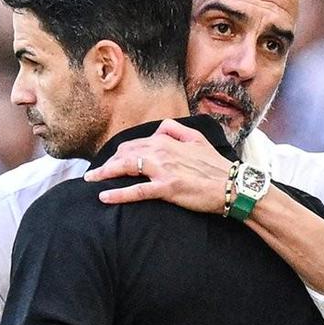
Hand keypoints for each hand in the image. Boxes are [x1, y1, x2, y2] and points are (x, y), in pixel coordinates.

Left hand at [85, 119, 231, 213]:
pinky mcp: (166, 188)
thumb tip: (159, 128)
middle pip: (125, 153)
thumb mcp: (198, 138)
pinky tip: (104, 197)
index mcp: (168, 140)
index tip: (110, 160)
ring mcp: (163, 169)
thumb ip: (176, 129)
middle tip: (95, 173)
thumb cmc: (215, 166)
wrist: (232, 185)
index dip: (119, 151)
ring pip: (126, 167)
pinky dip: (118, 194)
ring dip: (105, 174)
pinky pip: (136, 191)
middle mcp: (162, 151)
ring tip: (91, 180)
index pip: (135, 142)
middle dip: (108, 162)